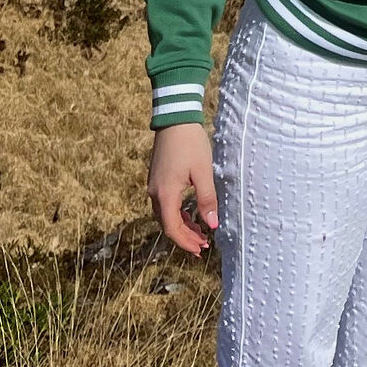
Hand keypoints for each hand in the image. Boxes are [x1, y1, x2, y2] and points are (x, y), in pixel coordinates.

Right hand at [148, 123, 217, 257]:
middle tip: (202, 244)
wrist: (175, 117)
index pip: (171, 228)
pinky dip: (176, 213)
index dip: (186, 242)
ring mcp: (154, 185)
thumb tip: (212, 224)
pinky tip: (188, 213)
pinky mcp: (157, 177)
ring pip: (165, 214)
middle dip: (184, 237)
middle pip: (166, 224)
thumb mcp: (203, 171)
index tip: (201, 248)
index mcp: (165, 194)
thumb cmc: (190, 143)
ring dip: (180, 226)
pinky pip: (164, 203)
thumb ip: (207, 199)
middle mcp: (155, 192)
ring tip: (199, 232)